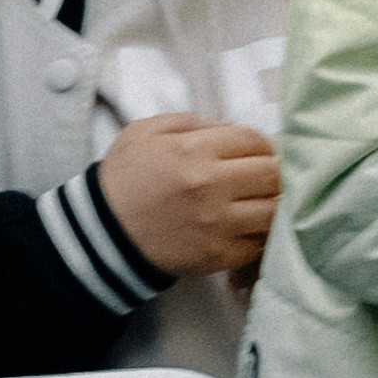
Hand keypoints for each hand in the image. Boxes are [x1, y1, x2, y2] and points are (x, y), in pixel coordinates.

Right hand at [98, 115, 277, 279]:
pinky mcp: (218, 255)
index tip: (254, 153)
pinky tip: (248, 227)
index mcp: (194, 151)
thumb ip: (191, 122)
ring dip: (273, 203)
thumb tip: (230, 127)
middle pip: (273, 174)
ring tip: (261, 201)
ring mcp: (217, 224)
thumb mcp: (146, 133)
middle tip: (262, 177)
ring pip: (275, 209)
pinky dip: (260, 234)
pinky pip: (260, 242)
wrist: (102, 235)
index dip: (259, 144)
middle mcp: (210, 186)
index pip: (254, 140)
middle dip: (273, 171)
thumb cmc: (125, 180)